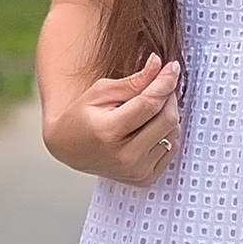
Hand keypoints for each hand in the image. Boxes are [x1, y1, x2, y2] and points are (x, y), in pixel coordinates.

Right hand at [45, 50, 183, 186]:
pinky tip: (149, 126)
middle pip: (167, 119)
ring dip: (167, 114)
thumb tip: (159, 64)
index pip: (150, 104)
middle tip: (159, 84)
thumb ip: (133, 81)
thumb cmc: (82, 117)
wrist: (70, 149)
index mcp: (109, 132)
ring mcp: (136, 171)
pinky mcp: (145, 178)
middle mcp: (125, 157)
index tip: (172, 67)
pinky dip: (166, 133)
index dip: (165, 82)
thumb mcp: (101, 92)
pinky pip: (172, 148)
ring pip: (173, 133)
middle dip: (168, 96)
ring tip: (148, 108)